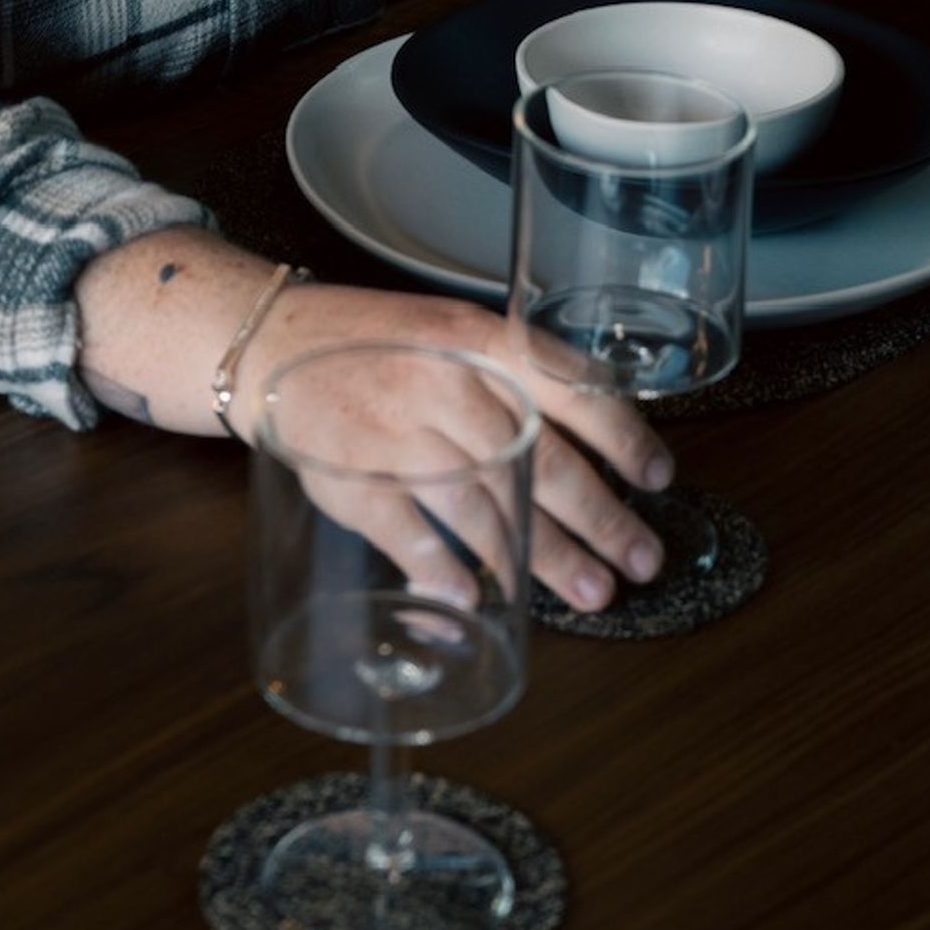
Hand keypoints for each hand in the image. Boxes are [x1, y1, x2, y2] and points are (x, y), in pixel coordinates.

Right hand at [237, 280, 673, 614]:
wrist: (272, 340)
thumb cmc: (374, 344)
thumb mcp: (451, 333)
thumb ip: (511, 378)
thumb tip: (589, 445)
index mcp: (475, 339)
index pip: (567, 387)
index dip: (620, 437)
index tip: (657, 478)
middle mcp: (442, 380)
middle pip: (536, 459)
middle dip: (597, 518)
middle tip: (639, 561)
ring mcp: (394, 430)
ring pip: (482, 503)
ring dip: (538, 557)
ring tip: (585, 592)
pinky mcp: (349, 473)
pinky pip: (407, 531)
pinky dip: (441, 570)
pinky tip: (474, 596)